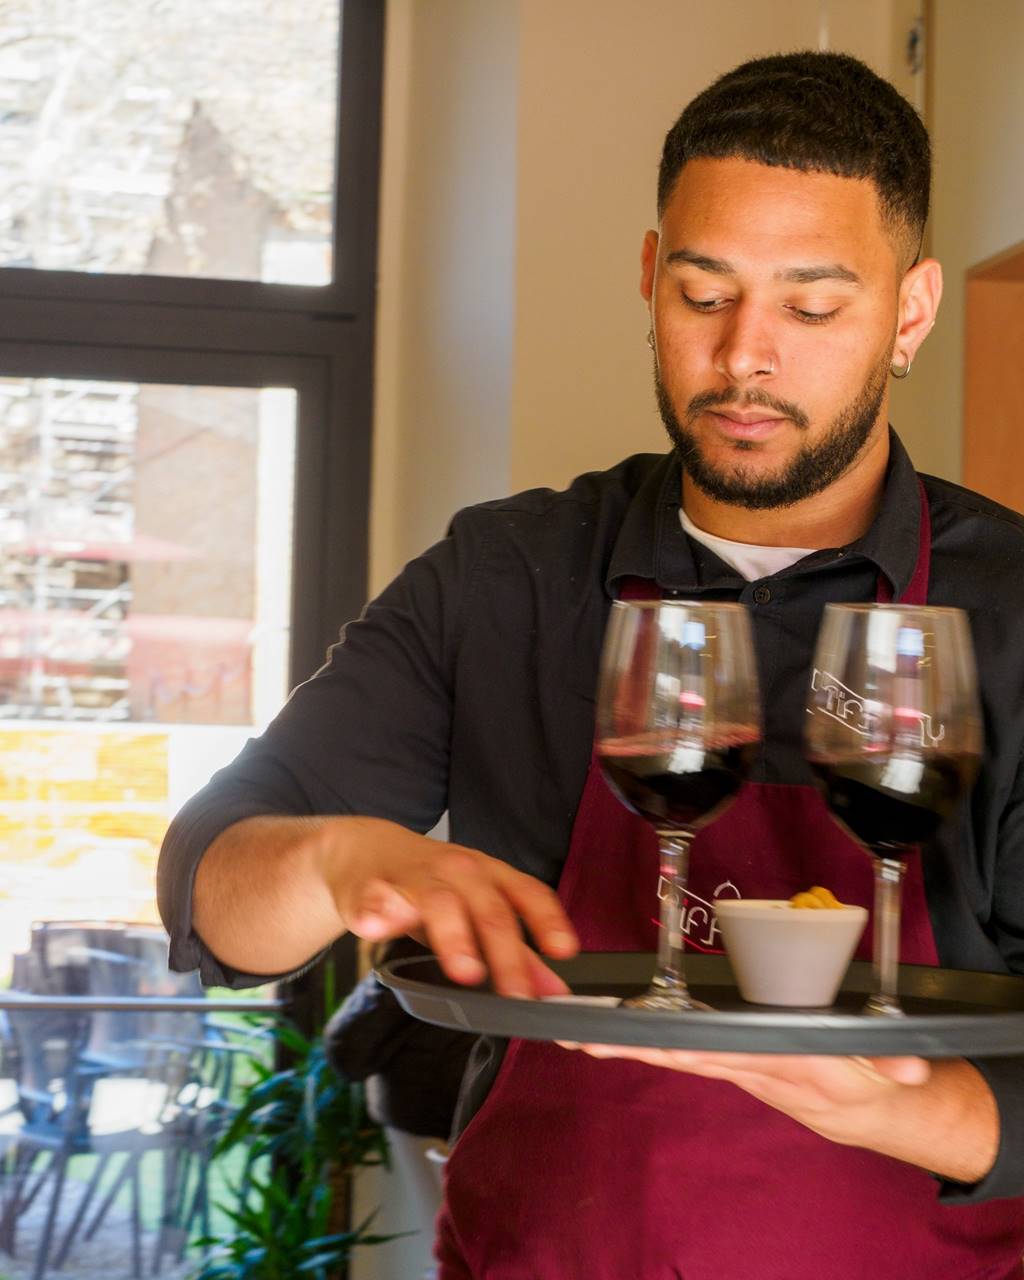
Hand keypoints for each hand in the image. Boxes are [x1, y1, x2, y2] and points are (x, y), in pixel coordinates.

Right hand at [331, 817, 577, 997]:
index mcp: (490, 876)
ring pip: (440, 902)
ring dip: (455, 937)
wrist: (366, 852)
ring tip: (466, 971)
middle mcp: (458, 871)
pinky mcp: (371, 891)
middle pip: (488, 909)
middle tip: (517, 994)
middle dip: (506, 954)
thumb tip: (555, 994)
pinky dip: (378, 916)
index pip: (527, 892)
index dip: (548, 920)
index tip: (564, 950)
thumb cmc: (432, 886)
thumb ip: (518, 953)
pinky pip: (376, 902)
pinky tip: (377, 929)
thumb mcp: (478, 912)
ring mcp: (416, 878)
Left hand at [557, 1042, 929, 1147]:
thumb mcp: (888, 1067)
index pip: (733, 1053)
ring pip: (680, 1057)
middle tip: (588, 1038)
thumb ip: (895, 1061)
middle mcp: (760, 1072)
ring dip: (630, 1048)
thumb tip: (911, 1066)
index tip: (652, 1040)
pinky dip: (649, 1047)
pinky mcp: (740, 1068)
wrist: (874, 1109)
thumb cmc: (871, 1070)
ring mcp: (745, 1072)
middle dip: (638, 1048)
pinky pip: (688, 1057)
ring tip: (580, 1037)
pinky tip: (607, 1041)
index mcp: (792, 1066)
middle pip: (689, 1057)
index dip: (693, 1046)